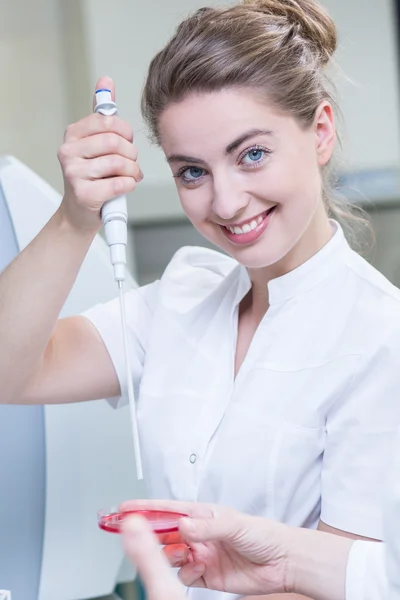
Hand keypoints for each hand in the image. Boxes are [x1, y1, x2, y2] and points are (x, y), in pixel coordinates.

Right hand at [57, 76, 142, 232]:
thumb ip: (102, 113)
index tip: (126, 142)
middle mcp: (68, 151)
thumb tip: (106, 81)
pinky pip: (119, 184)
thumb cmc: (92, 176)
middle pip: (115, 142)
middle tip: (130, 163)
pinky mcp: (84, 194)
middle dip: (131, 154)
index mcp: (73, 134)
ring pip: (119, 163)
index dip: (125, 133)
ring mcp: (74, 173)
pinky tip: (124, 187)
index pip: (108, 121)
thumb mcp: (95, 142)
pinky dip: (129, 185)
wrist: (80, 212)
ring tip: (129, 176)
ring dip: (132, 172)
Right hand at [119, 499, 291, 595]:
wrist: (282, 562)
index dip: (145, 508)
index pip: (168, 509)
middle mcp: (199, 533)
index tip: (125, 508)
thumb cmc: (263, 534)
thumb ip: (208, 527)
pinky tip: (196, 569)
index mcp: (203, 514)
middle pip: (165, 532)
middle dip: (149, 533)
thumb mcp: (235, 525)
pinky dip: (185, 574)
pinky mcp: (206, 575)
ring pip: (172, 555)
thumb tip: (184, 526)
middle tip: (135, 537)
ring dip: (170, 556)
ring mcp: (201, 554)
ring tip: (182, 555)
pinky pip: (184, 576)